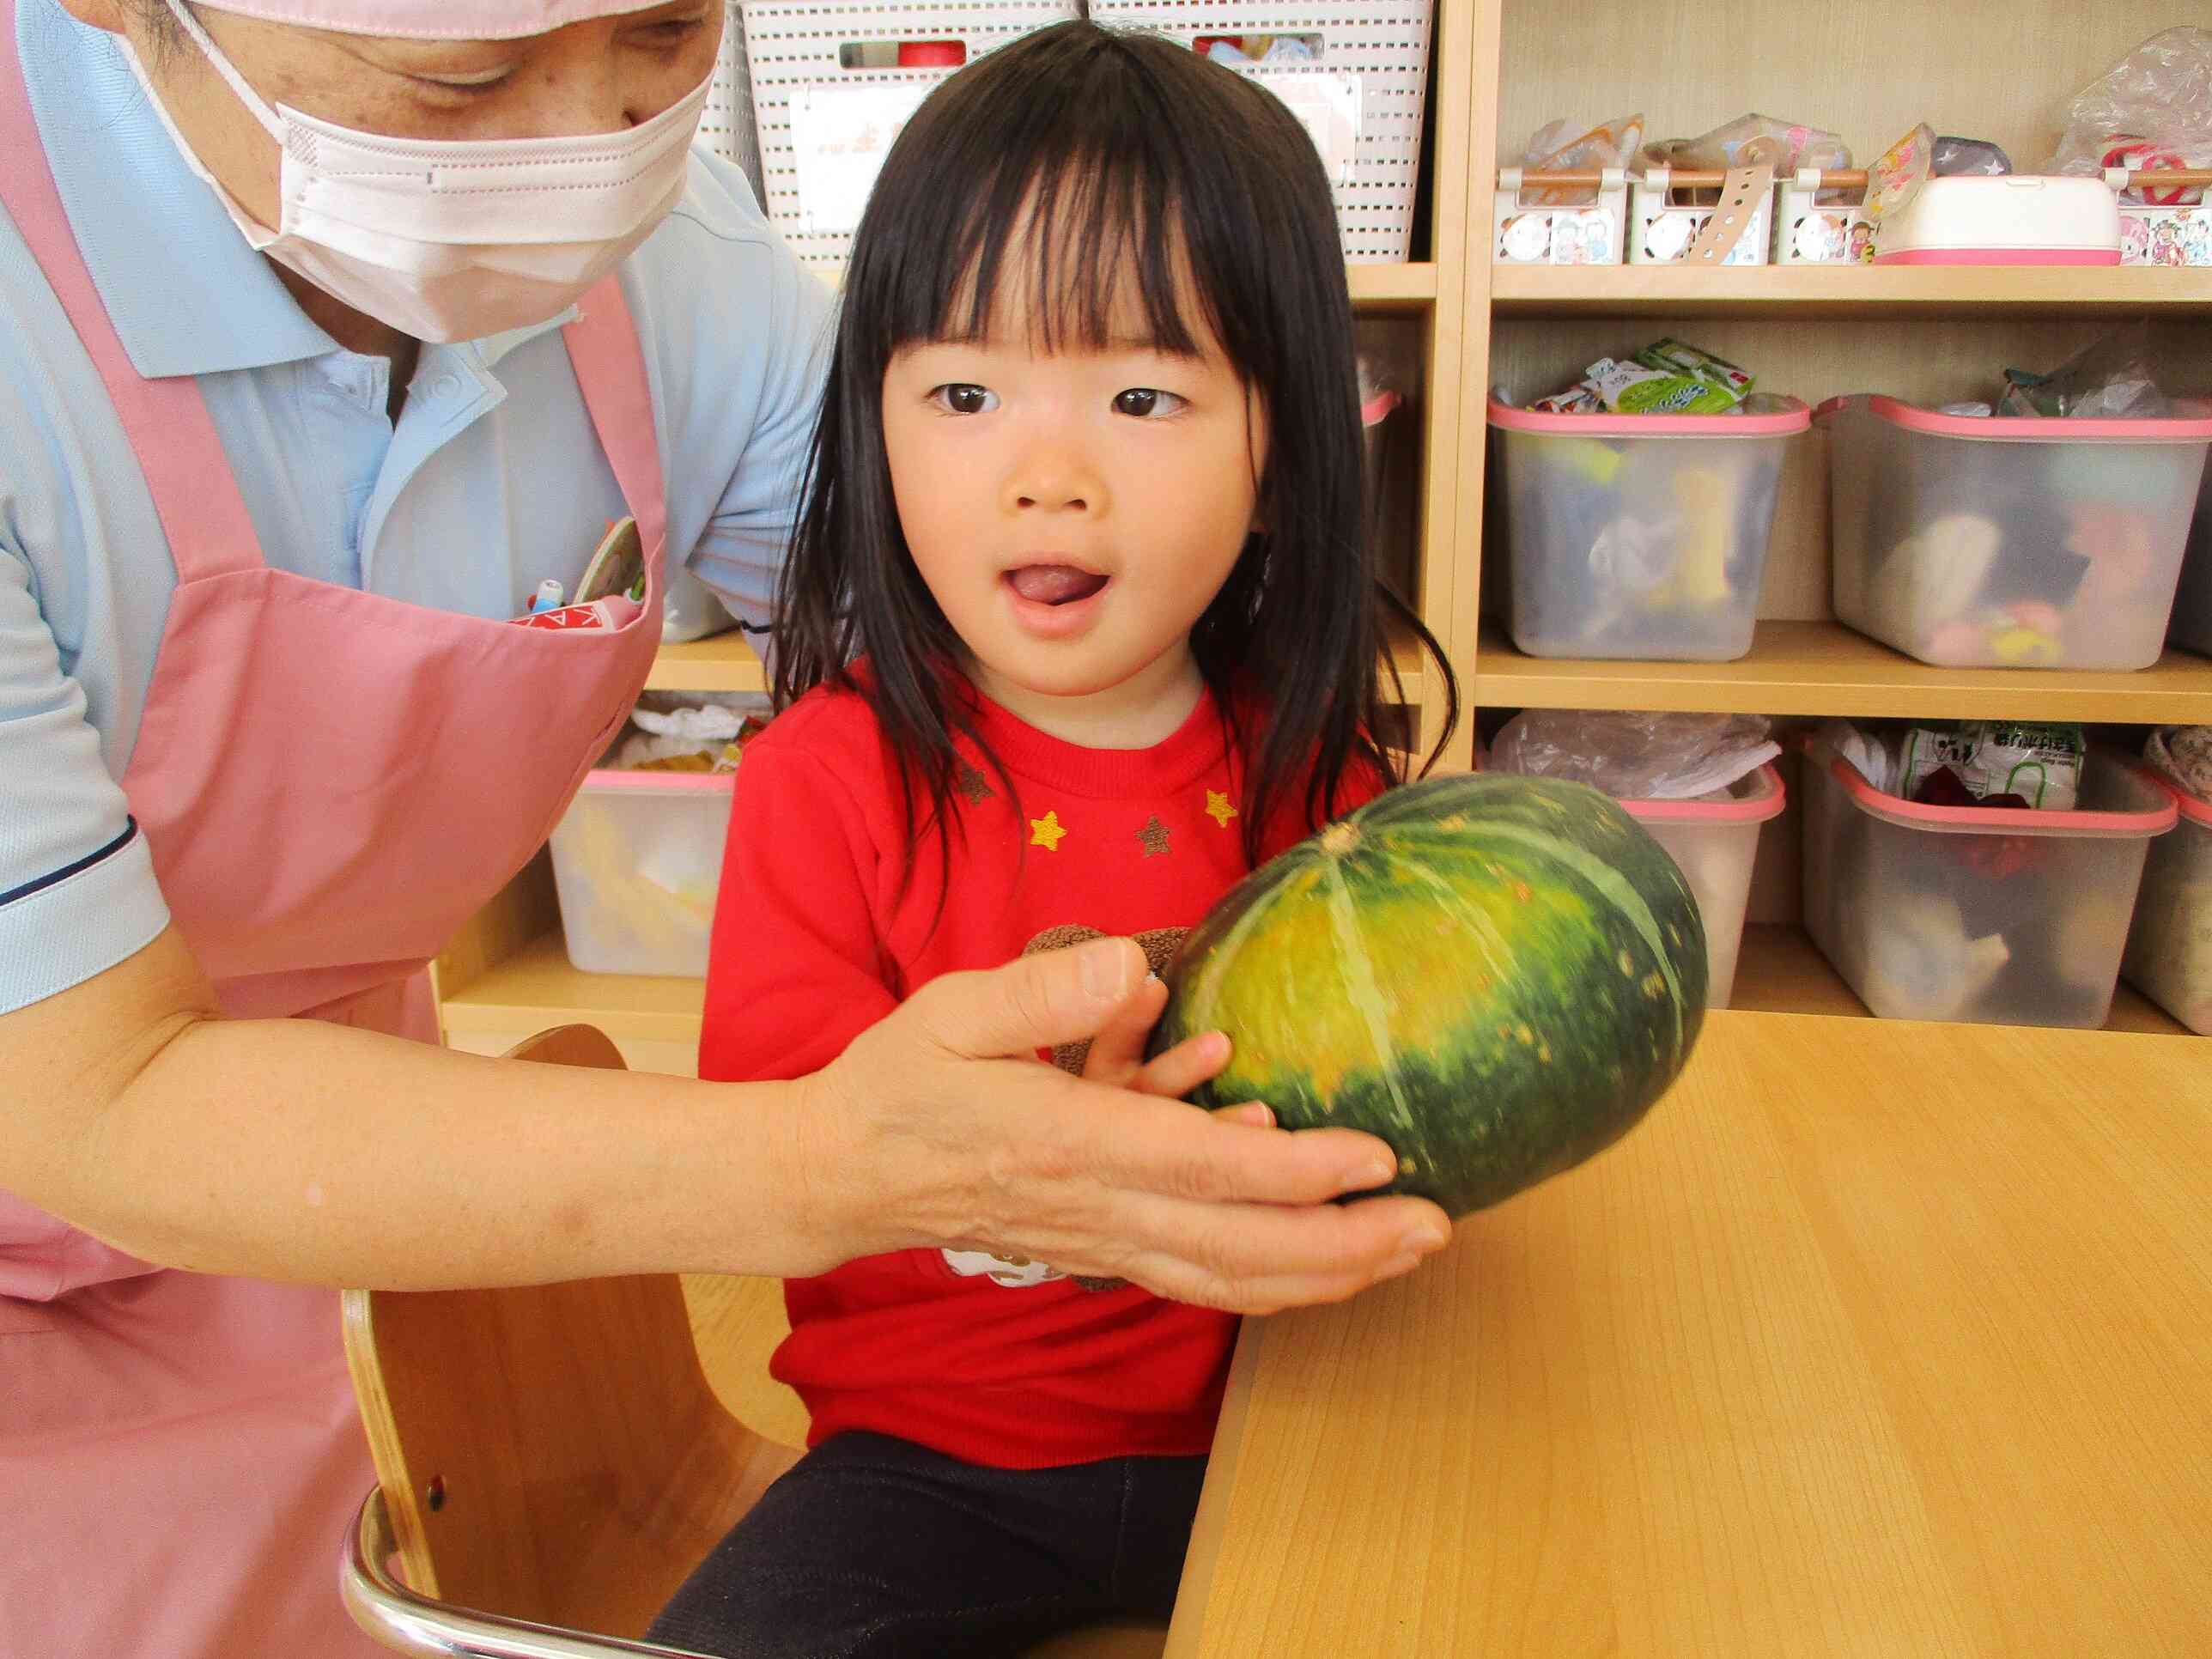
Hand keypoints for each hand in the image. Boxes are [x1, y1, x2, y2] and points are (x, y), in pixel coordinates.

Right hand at [797, 937, 1451, 1312]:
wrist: (842, 1175)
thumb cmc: (900, 1084)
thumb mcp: (952, 1011)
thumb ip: (1041, 994)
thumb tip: (1137, 967)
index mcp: (1068, 1143)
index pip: (1205, 1167)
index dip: (1299, 1170)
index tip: (1380, 1158)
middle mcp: (1096, 1208)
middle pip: (1241, 1248)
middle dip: (1346, 1245)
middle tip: (1436, 1226)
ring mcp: (1100, 1242)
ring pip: (1230, 1281)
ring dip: (1326, 1275)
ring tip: (1405, 1255)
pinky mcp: (1099, 1253)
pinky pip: (1201, 1283)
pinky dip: (1273, 1284)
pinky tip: (1325, 1269)